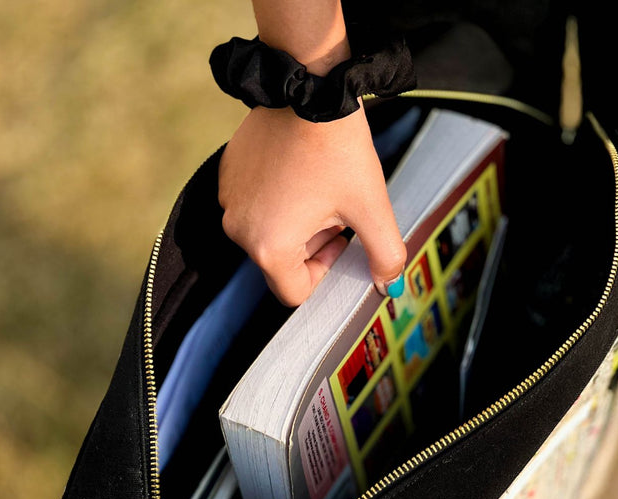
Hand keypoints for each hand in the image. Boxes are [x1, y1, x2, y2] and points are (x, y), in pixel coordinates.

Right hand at [218, 102, 406, 305]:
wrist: (311, 87)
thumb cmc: (338, 148)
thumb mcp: (371, 207)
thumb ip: (385, 255)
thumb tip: (391, 287)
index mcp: (268, 246)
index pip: (294, 291)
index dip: (324, 270)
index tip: (340, 238)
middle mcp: (238, 229)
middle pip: (280, 262)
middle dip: (311, 244)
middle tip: (333, 209)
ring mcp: (228, 200)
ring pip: (267, 234)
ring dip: (295, 222)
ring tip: (317, 187)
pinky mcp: (227, 176)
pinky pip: (253, 206)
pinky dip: (277, 200)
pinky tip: (298, 172)